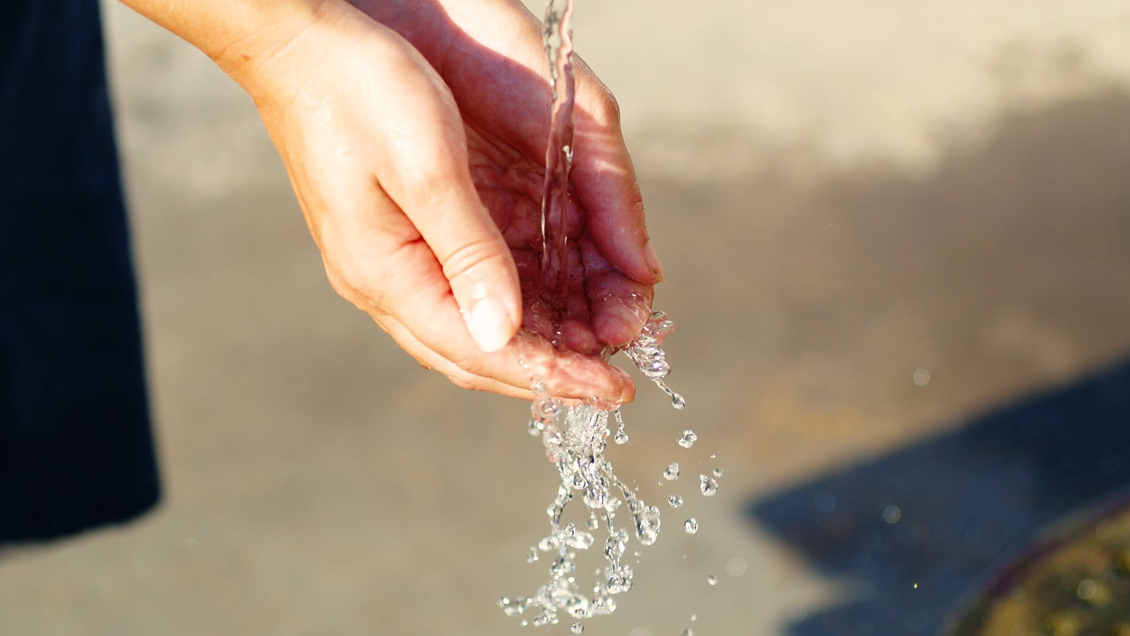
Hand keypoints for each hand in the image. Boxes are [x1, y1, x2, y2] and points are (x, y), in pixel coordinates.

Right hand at [355, 0, 663, 381]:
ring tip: (595, 346)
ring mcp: (387, 263)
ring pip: (472, 328)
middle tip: (614, 382)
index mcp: (386, 274)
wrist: (300, 44)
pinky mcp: (400, 238)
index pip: (481, 351)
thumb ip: (469, 253)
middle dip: (549, 373)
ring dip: (535, 342)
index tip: (613, 391)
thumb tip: (504, 334)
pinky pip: (463, 292)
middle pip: (476, 354)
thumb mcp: (427, 169)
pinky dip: (514, 306)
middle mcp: (384, 282)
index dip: (552, 375)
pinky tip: (552, 304)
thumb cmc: (359, 90)